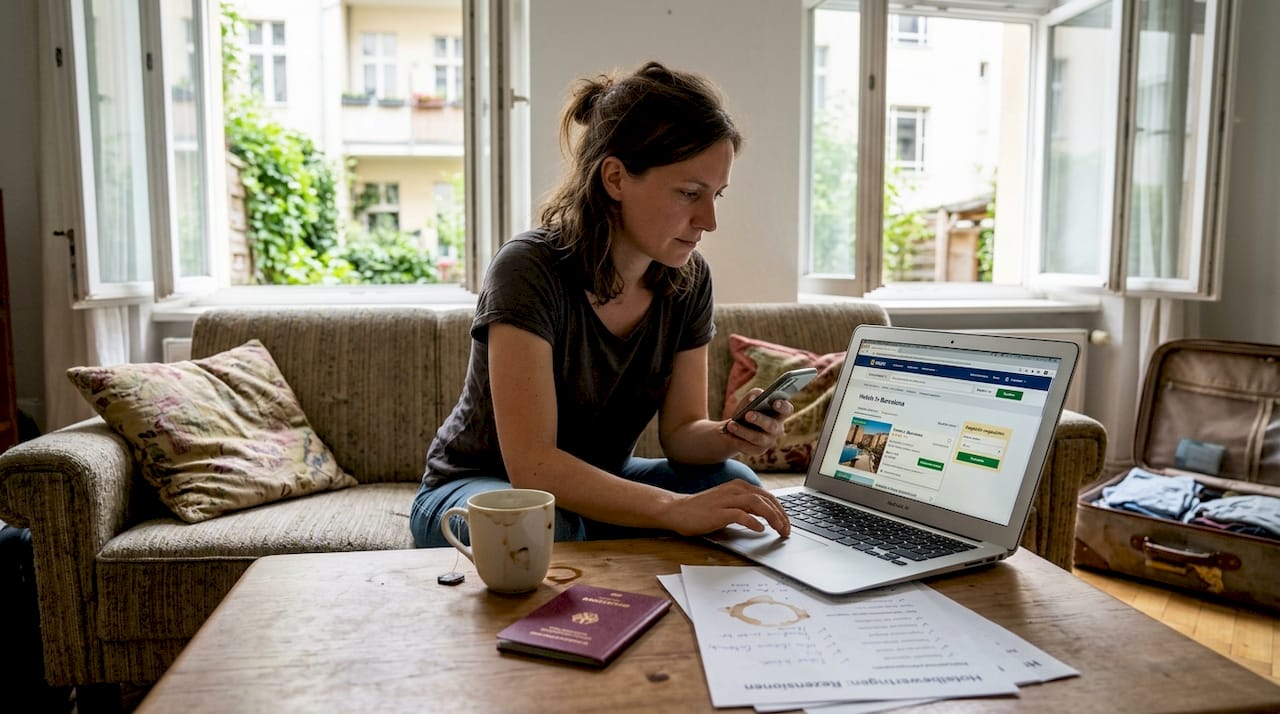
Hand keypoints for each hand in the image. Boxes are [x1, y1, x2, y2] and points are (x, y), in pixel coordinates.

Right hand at [663, 479, 790, 536]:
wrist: (677, 510)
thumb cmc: (703, 509)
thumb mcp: (728, 503)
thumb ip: (745, 507)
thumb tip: (766, 519)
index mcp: (739, 486)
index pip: (767, 496)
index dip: (781, 510)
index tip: (787, 524)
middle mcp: (735, 490)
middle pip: (766, 499)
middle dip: (781, 515)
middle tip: (787, 530)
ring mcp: (726, 500)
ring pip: (757, 504)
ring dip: (772, 518)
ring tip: (780, 530)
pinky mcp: (718, 512)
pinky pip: (740, 514)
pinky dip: (752, 522)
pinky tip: (760, 530)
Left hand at [720, 387, 793, 454]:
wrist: (737, 426)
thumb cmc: (748, 409)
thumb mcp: (750, 400)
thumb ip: (754, 395)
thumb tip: (754, 397)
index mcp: (779, 414)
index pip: (787, 410)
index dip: (783, 406)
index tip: (774, 402)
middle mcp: (777, 429)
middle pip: (772, 425)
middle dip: (760, 419)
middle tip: (747, 414)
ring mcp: (769, 441)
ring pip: (758, 438)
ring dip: (743, 431)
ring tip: (730, 425)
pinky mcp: (758, 451)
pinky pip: (748, 448)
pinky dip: (736, 440)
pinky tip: (727, 435)